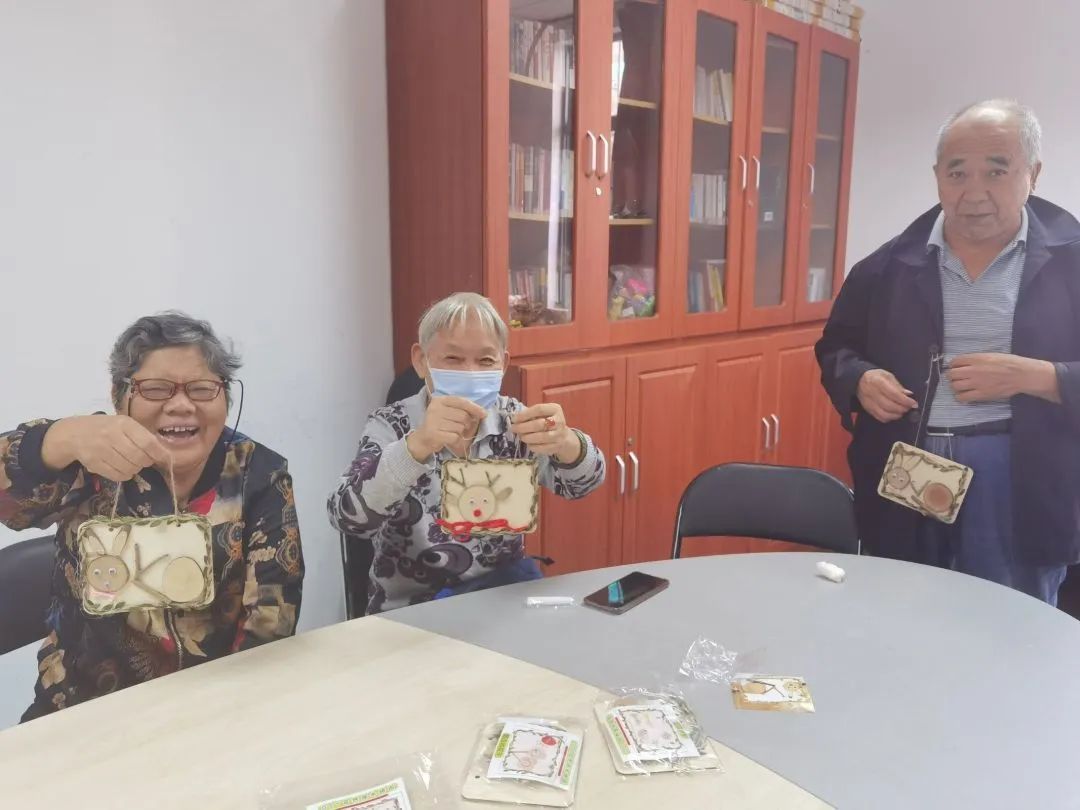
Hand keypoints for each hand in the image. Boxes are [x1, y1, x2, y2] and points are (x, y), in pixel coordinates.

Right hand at [42, 415, 171, 481]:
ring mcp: (101, 450)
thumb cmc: (106, 428)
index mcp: (123, 423)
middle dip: (146, 462)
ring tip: (131, 462)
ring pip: (130, 469)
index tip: (165, 459)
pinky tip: (121, 467)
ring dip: (135, 469)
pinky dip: (124, 475)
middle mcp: (111, 435)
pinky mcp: (93, 463)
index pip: (148, 442)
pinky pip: (117, 476)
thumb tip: (165, 454)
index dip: (159, 454)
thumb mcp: (125, 425)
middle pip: (139, 458)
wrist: (75, 433)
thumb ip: (143, 436)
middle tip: (144, 460)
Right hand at [406, 396, 486, 460]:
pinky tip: (449, 438)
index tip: (483, 414)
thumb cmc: (439, 425)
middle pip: (463, 416)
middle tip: (463, 428)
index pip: (461, 401)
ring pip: (460, 427)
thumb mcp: (448, 413)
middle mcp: (435, 409)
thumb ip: (462, 410)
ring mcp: (433, 421)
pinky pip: (455, 437)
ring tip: (452, 432)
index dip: (474, 408)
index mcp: (439, 400)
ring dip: (460, 432)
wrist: (422, 439)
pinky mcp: (434, 433)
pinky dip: (456, 440)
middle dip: (467, 423)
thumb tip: (481, 413)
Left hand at [511, 403, 580, 461]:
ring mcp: (559, 435)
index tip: (514, 419)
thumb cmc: (547, 422)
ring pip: (541, 437)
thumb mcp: (542, 414)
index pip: (539, 409)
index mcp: (555, 409)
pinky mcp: (557, 446)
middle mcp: (559, 421)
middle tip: (513, 429)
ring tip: (521, 436)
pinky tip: (528, 444)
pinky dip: (533, 446)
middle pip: (539, 424)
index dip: (524, 414)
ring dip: (527, 437)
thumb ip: (530, 414)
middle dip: (523, 427)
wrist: (563, 436)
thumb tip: (515, 420)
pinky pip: (542, 448)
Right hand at [856, 369, 917, 422]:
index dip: (905, 401)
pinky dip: (889, 418)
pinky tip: (893, 414)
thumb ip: (898, 386)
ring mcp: (868, 402)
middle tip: (909, 407)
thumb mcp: (888, 376)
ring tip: (902, 411)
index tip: (914, 403)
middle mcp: (872, 393)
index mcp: (878, 382)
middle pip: (889, 406)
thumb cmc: (875, 377)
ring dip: (896, 415)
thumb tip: (908, 394)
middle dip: (902, 408)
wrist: (859, 380)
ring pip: (884, 414)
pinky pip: (879, 417)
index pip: (894, 394)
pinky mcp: (867, 409)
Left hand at [948, 353, 1058, 402]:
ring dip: (955, 386)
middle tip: (957, 378)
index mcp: (976, 359)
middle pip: (951, 374)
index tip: (956, 368)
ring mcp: (976, 383)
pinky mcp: (981, 394)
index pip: (954, 361)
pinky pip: (962, 397)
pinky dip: (960, 397)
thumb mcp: (990, 355)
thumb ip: (976, 359)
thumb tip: (964, 363)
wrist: (1021, 375)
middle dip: (952, 376)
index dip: (953, 365)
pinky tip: (965, 395)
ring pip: (954, 386)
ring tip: (961, 386)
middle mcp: (973, 370)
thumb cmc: (1009, 363)